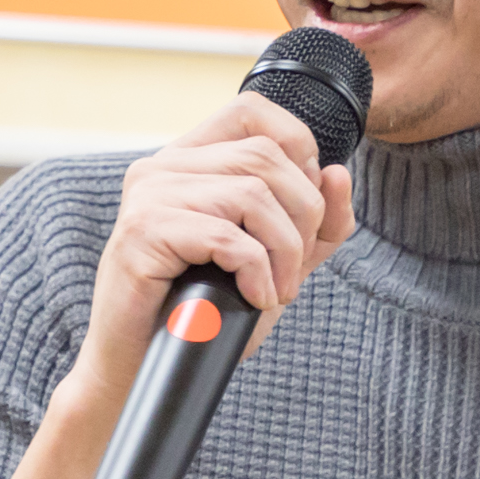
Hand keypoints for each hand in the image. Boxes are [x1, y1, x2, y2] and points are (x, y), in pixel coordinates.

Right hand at [73, 93, 354, 399]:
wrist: (142, 367)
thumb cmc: (205, 314)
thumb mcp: (277, 261)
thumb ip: (315, 222)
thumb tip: (337, 172)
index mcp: (189, 159)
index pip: (254, 111)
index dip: (298, 148)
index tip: (303, 210)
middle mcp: (163, 166)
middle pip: (265, 156)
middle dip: (303, 216)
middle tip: (293, 269)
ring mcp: (149, 195)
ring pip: (252, 194)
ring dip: (284, 250)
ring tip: (276, 289)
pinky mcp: (142, 232)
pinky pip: (228, 237)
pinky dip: (257, 272)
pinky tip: (253, 297)